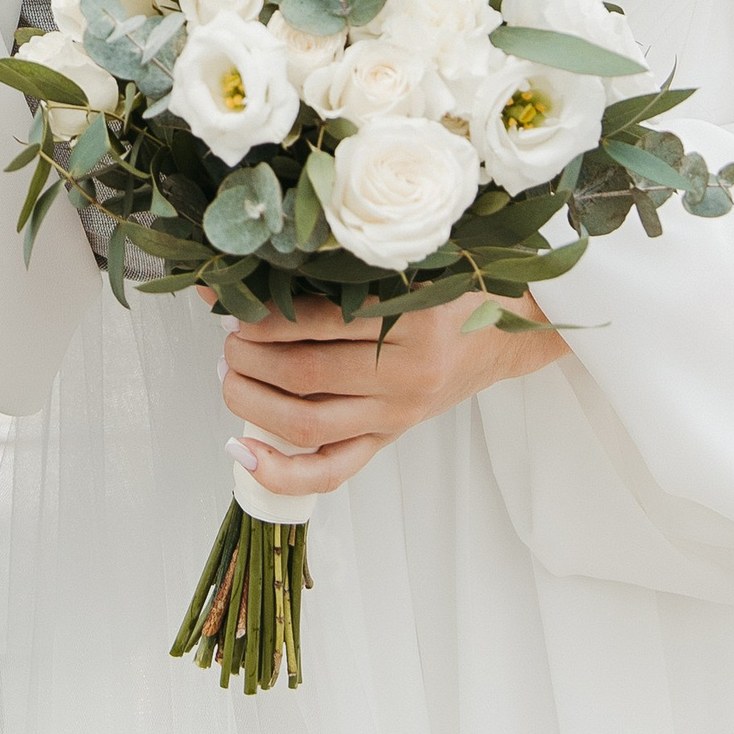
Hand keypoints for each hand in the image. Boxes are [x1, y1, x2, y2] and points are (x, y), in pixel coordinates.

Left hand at [213, 292, 566, 503]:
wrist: (506, 333)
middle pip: (305, 374)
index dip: (262, 315)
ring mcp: (395, 414)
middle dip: (248, 357)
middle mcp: (404, 373)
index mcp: (411, 319)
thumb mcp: (410, 265)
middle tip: (226, 340)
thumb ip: (348, 267)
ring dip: (252, 403)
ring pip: (309, 424)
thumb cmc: (452, 289)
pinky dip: (281, 471)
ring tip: (229, 377)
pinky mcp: (389, 439)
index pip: (317, 320)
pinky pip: (332, 471)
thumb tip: (261, 263)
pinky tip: (243, 452)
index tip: (230, 302)